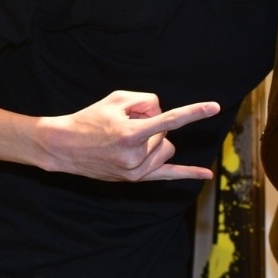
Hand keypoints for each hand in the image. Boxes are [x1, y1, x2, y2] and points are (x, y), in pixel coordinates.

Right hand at [35, 90, 220, 180]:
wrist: (62, 147)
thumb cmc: (89, 119)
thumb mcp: (117, 98)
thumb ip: (148, 100)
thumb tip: (164, 115)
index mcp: (131, 135)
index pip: (171, 120)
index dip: (195, 112)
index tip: (215, 106)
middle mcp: (136, 157)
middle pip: (165, 132)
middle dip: (151, 123)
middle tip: (124, 124)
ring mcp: (136, 171)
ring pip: (166, 148)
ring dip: (154, 140)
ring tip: (126, 138)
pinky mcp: (135, 179)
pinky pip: (167, 174)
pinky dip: (188, 173)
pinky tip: (207, 174)